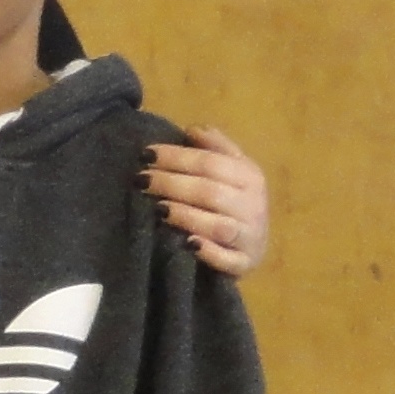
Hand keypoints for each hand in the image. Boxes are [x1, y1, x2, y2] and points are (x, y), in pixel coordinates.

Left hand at [146, 127, 270, 274]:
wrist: (252, 247)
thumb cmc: (233, 204)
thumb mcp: (231, 171)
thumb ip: (215, 148)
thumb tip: (192, 129)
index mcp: (249, 176)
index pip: (210, 162)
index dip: (176, 157)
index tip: (145, 154)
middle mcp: (253, 205)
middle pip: (209, 191)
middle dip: (172, 184)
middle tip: (141, 180)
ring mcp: (250, 237)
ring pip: (217, 225)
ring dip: (186, 216)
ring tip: (157, 209)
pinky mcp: (244, 264)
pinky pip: (226, 260)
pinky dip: (207, 252)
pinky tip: (186, 243)